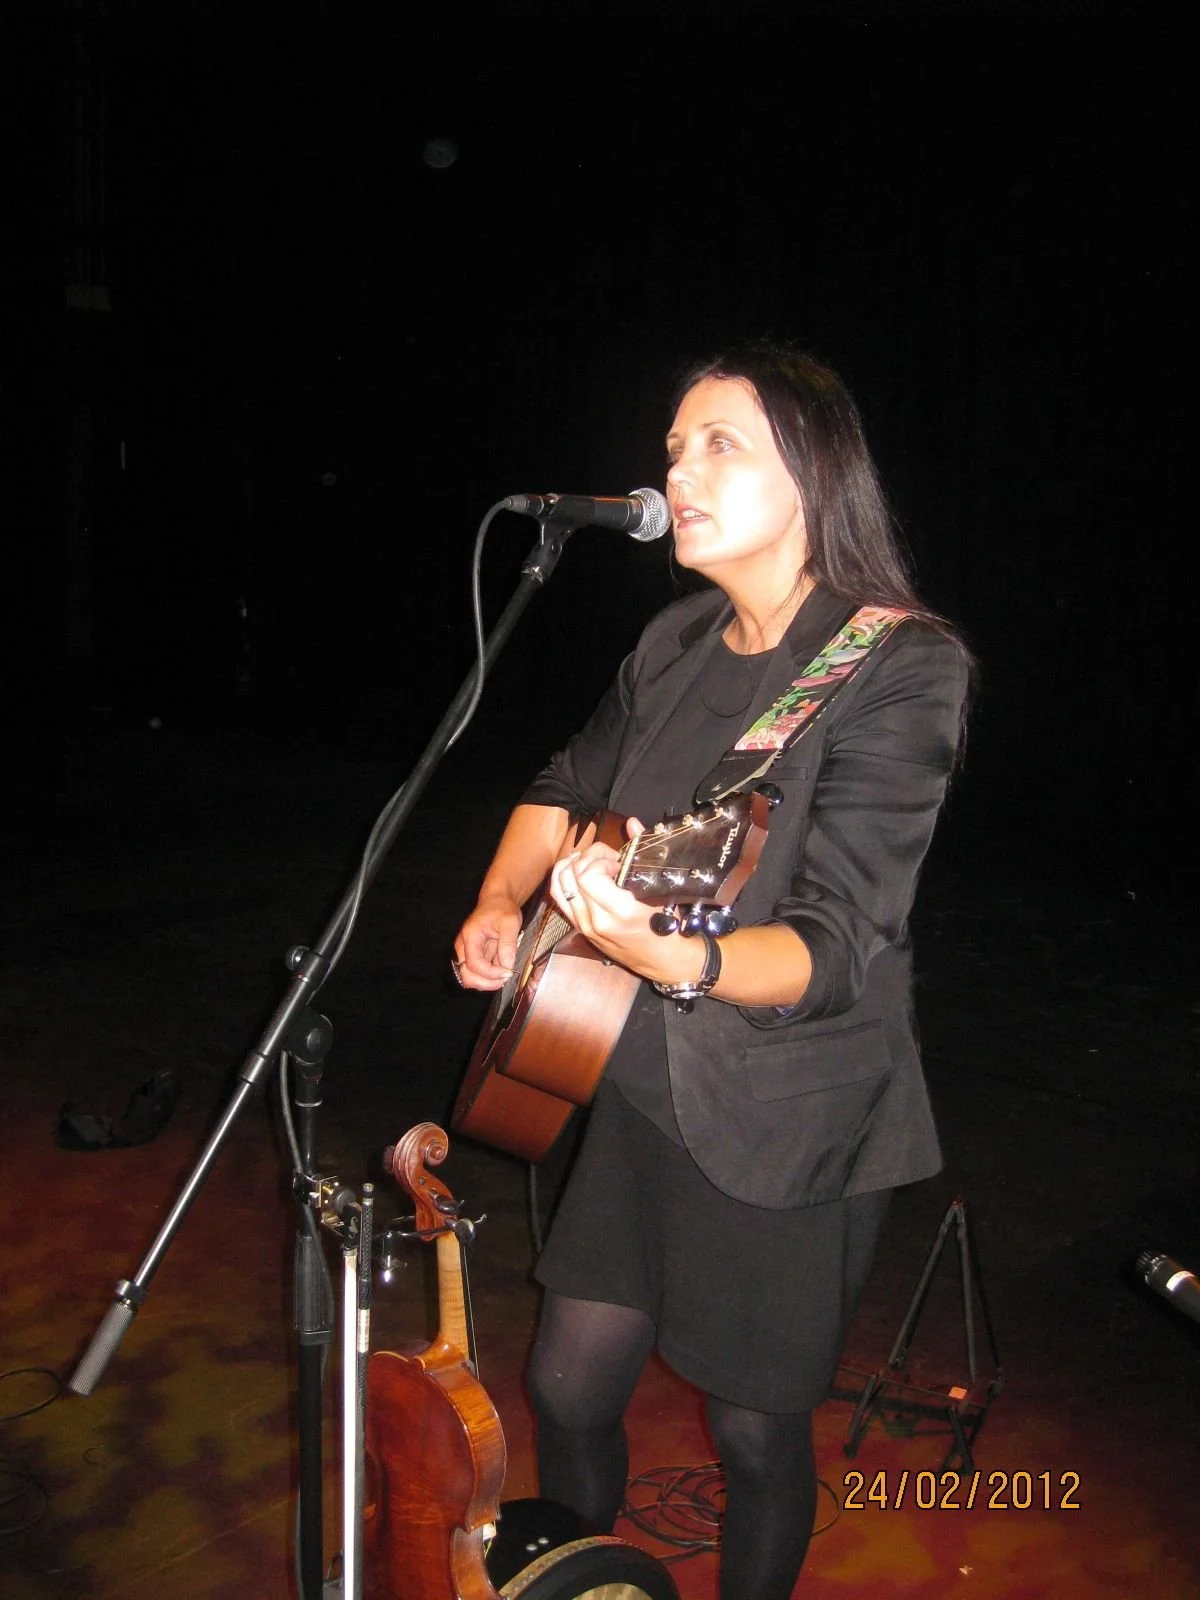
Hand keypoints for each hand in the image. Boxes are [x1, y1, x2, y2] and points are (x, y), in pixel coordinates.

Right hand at [453, 892, 521, 990]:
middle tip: (506, 978)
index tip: (508, 972)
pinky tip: (501, 970)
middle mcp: (463, 947)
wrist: (496, 902)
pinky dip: (489, 977)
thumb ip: (508, 944)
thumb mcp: (510, 922)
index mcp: (470, 936)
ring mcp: (466, 953)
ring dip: (488, 982)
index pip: (474, 964)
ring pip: (470, 978)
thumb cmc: (502, 908)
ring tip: (504, 974)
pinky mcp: (472, 957)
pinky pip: (477, 974)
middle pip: (467, 976)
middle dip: (487, 982)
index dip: (490, 973)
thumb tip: (507, 965)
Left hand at [549, 819, 703, 988]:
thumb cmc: (670, 928)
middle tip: (608, 861)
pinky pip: (559, 898)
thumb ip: (642, 853)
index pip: (588, 874)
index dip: (601, 859)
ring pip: (558, 884)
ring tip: (593, 863)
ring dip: (573, 866)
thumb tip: (632, 823)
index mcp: (619, 913)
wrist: (667, 962)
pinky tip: (580, 873)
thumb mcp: (661, 891)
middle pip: (571, 875)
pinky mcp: (580, 930)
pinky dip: (564, 879)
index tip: (619, 863)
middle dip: (588, 858)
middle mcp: (596, 921)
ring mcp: (584, 927)